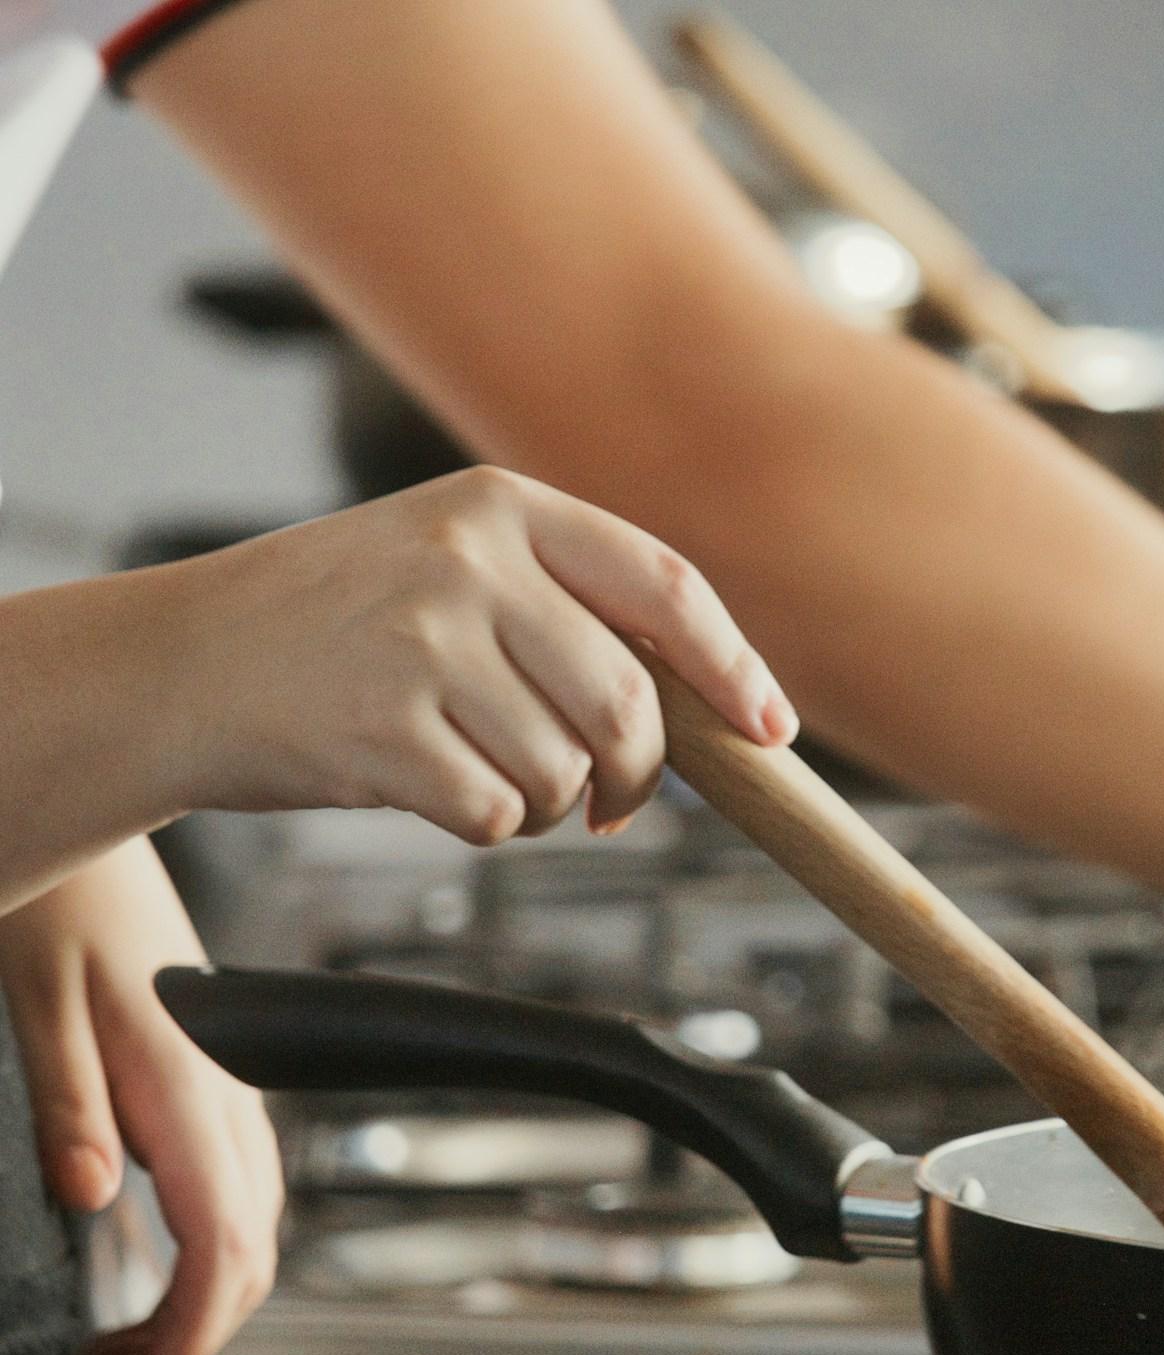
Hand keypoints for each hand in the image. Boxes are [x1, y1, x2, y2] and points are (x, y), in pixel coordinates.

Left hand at [0, 839, 282, 1354]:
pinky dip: (213, 1249)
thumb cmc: (67, 910)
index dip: (193, 1326)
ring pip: (256, 1219)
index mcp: (185, 1078)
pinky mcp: (218, 1080)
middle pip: (255, 1243)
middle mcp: (224, 1087)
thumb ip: (72, 1108)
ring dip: (205, 1295)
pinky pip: (241, 1184)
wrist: (101, 850)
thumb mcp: (40, 1007)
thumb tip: (91, 1200)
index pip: (220, 1234)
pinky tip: (161, 1257)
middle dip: (198, 1332)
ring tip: (128, 1334)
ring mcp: (231, 1084)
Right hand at [162, 466, 798, 839]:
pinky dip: (484, 822)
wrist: (178, 663)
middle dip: (637, 775)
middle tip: (614, 803)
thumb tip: (701, 706)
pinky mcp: (381, 726)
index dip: (734, 668)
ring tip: (478, 769)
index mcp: (503, 505)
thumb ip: (563, 607)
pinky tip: (428, 786)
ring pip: (565, 769)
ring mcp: (423, 639)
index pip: (666, 587)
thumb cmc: (330, 624)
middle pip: (629, 703)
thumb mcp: (446, 563)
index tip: (768, 730)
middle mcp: (469, 558)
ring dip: (545, 801)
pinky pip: (495, 812)